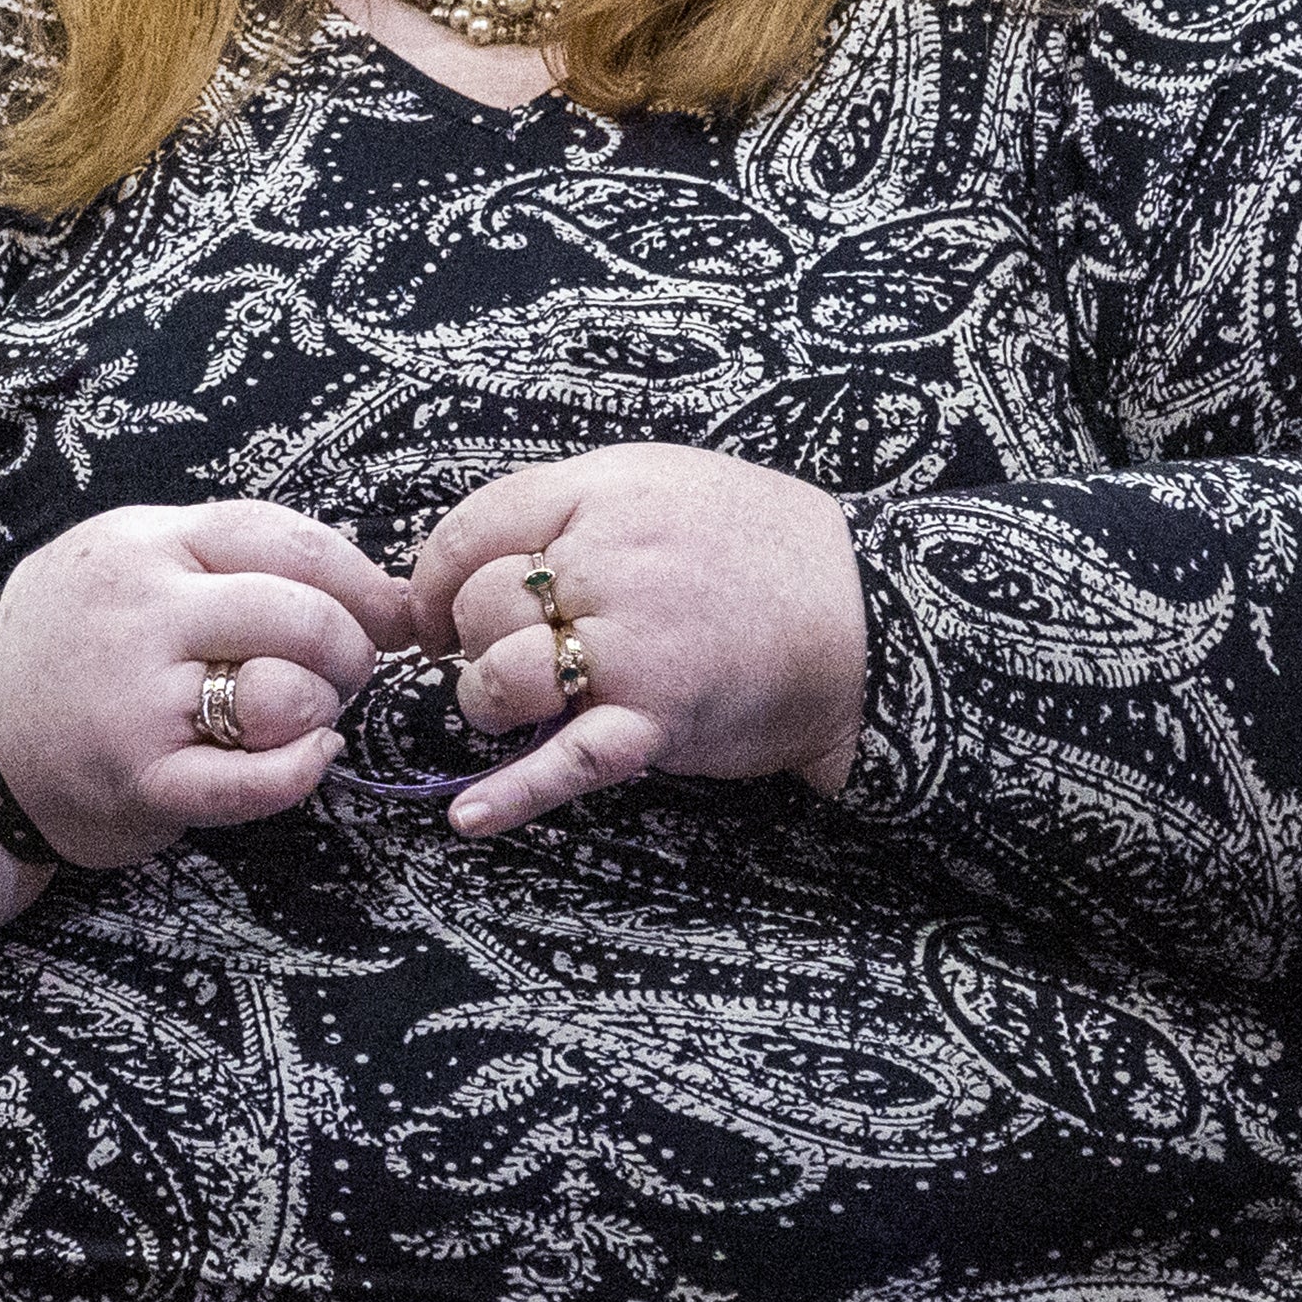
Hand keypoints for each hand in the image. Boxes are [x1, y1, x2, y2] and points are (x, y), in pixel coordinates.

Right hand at [0, 501, 412, 868]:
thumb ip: (228, 557)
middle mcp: (141, 613)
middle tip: (347, 670)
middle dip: (352, 648)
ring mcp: (136, 698)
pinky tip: (311, 757)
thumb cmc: (74, 644)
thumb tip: (376, 587)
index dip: (362, 580)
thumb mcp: (127, 559)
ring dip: (322, 708)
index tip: (392, 612)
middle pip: (302, 616)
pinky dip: (300, 770)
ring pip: (286, 694)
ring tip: (307, 713)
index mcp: (145, 544)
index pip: (288, 541)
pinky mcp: (139, 779)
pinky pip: (254, 779)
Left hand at [407, 445, 864, 838]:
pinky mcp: (657, 720)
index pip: (473, 528)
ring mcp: (633, 646)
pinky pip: (566, 762)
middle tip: (504, 654)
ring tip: (518, 707)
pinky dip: (512, 795)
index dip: (435, 578)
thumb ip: (577, 509)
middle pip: (479, 606)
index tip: (433, 611)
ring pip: (499, 678)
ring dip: (489, 702)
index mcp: (605, 493)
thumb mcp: (665, 485)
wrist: (868, 614)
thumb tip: (480, 555)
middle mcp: (611, 564)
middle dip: (471, 639)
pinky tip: (471, 816)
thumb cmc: (761, 549)